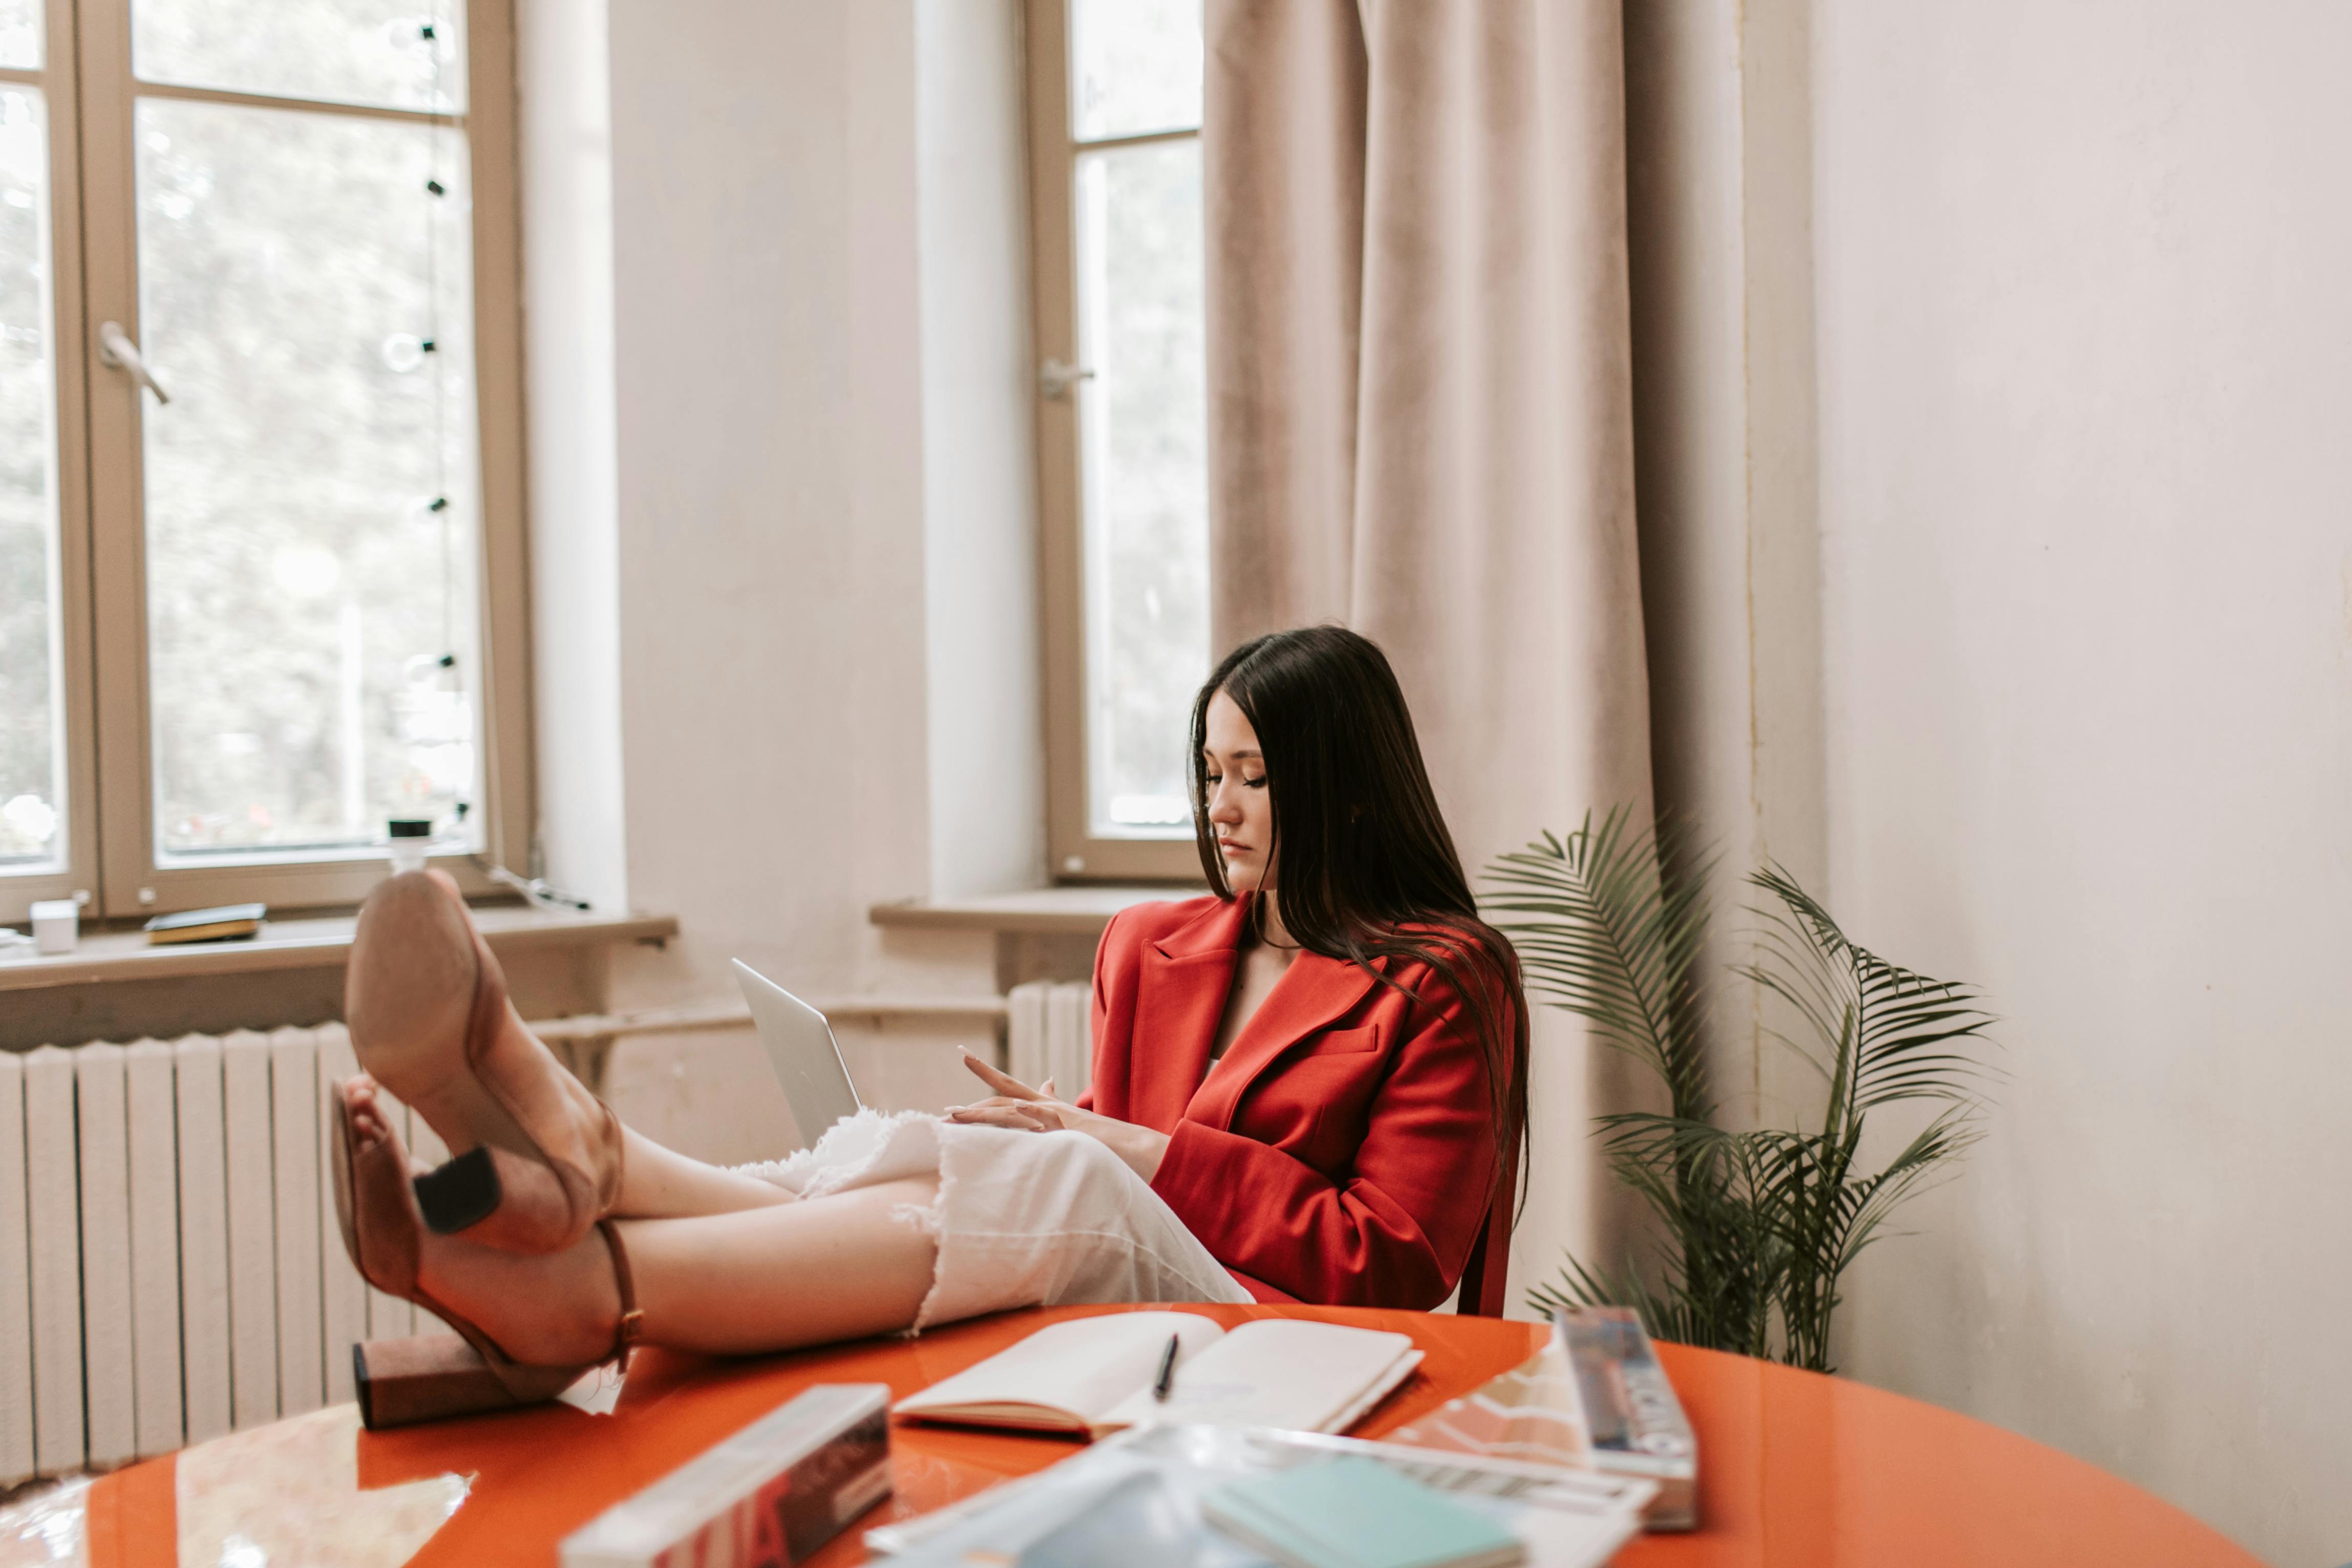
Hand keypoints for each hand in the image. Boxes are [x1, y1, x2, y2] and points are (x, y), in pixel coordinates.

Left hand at [948, 1053, 1170, 1182]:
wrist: (1140, 1151)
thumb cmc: (1107, 1145)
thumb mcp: (1073, 1127)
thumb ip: (1055, 1108)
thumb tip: (1046, 1085)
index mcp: (1047, 1108)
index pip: (1010, 1087)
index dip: (985, 1072)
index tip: (963, 1055)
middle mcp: (1049, 1107)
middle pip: (1004, 1092)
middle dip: (974, 1093)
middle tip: (944, 1106)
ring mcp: (1058, 1117)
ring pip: (1013, 1109)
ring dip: (982, 1113)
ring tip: (954, 1116)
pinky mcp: (1071, 1129)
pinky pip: (1045, 1119)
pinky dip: (1030, 1114)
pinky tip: (1016, 1111)